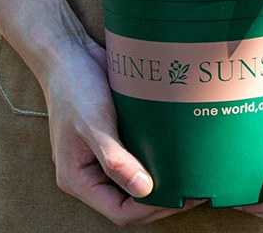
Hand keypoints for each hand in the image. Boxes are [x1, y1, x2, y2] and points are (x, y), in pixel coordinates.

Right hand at [40, 36, 204, 224]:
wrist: (68, 51)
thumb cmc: (74, 86)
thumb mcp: (94, 122)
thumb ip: (115, 159)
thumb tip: (143, 191)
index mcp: (78, 178)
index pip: (120, 210)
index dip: (152, 209)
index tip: (183, 197)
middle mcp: (90, 171)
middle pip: (130, 200)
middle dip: (162, 198)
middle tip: (194, 188)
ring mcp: (102, 154)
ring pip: (135, 180)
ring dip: (162, 180)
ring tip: (191, 175)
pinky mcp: (114, 135)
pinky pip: (137, 156)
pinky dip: (157, 159)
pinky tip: (177, 153)